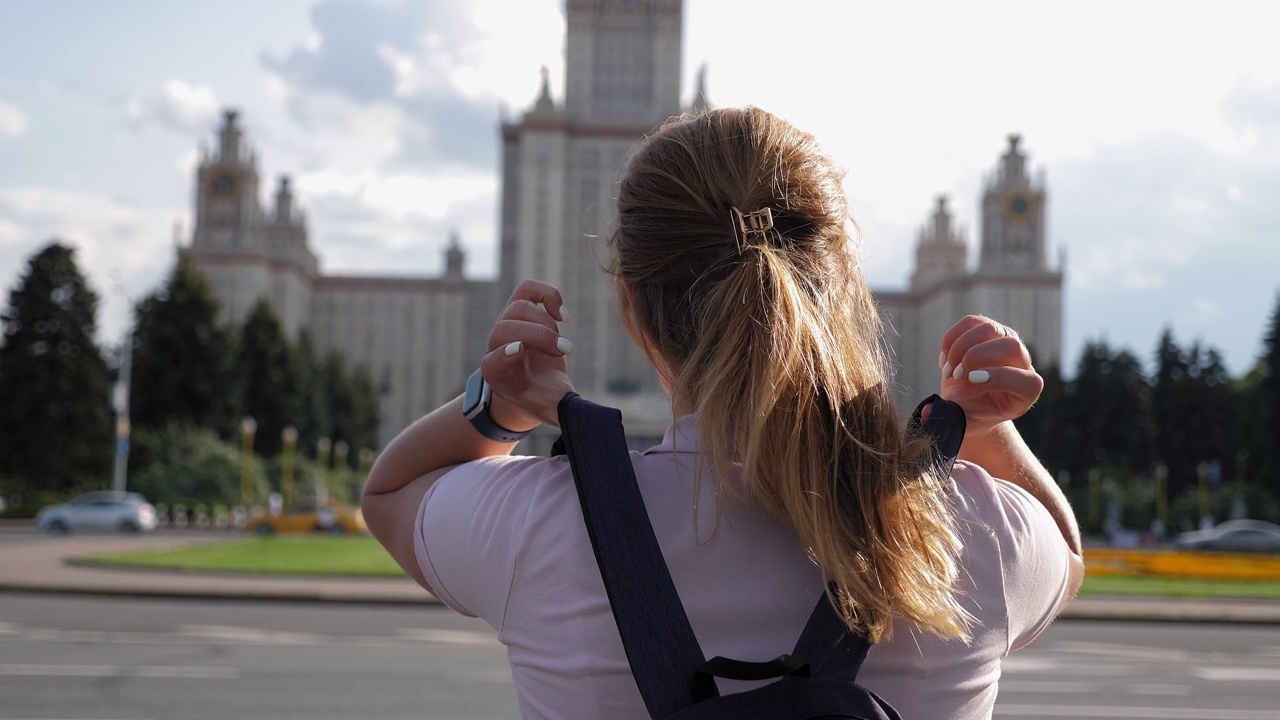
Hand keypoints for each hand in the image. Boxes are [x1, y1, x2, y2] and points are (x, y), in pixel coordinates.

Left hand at [480, 280, 574, 430]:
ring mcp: (508, 324)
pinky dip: (547, 294)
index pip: (492, 363)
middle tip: (565, 351)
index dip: (503, 357)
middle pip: (505, 329)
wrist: (531, 384)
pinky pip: (528, 289)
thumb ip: (570, 412)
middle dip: (537, 336)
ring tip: (563, 343)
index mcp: (499, 377)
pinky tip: (561, 314)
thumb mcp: (555, 409)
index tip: (520, 353)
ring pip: (518, 308)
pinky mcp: (522, 309)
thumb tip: (598, 418)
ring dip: (546, 322)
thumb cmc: (542, 399)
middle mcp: (497, 347)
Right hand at [937, 315, 1042, 437]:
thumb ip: (949, 421)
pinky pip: (970, 322)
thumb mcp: (962, 423)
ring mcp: (1006, 341)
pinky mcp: (988, 330)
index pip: (1028, 381)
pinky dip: (950, 339)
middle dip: (975, 357)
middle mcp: (1023, 363)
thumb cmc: (969, 414)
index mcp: (1026, 392)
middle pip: (1010, 346)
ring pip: (988, 329)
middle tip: (956, 375)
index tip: (971, 381)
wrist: (968, 401)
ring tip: (948, 370)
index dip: (1000, 378)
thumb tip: (926, 412)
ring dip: (959, 348)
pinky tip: (945, 359)